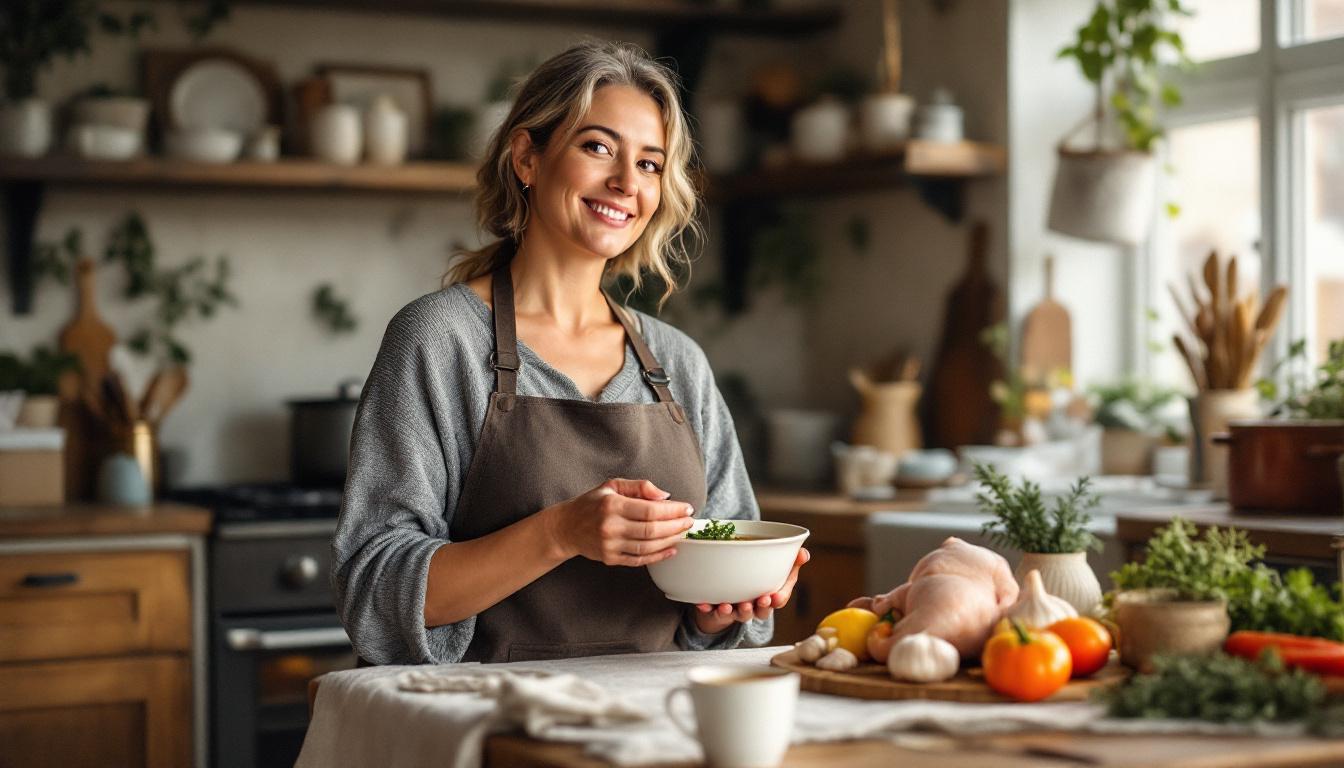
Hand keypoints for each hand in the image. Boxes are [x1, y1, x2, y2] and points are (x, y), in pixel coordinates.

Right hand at [546, 478, 693, 566]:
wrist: (566, 527)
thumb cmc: (592, 503)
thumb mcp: (612, 486)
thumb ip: (639, 487)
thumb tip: (665, 496)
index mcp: (612, 505)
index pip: (650, 510)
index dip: (672, 510)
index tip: (686, 508)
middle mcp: (611, 527)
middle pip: (652, 530)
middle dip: (676, 526)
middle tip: (689, 522)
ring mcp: (610, 545)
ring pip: (648, 547)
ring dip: (670, 541)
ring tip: (683, 533)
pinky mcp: (610, 559)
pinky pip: (639, 560)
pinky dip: (658, 557)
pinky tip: (671, 550)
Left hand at [693, 547, 809, 633]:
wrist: (728, 592)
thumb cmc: (755, 579)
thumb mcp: (775, 569)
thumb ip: (790, 561)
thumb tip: (804, 553)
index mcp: (769, 596)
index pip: (778, 601)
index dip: (777, 600)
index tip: (775, 596)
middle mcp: (753, 606)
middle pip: (759, 612)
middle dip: (758, 608)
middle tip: (757, 600)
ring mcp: (734, 610)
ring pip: (735, 614)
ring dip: (732, 611)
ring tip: (728, 605)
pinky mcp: (716, 610)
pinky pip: (711, 612)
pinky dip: (707, 608)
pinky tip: (702, 603)